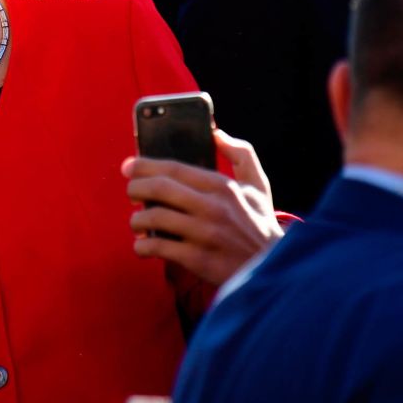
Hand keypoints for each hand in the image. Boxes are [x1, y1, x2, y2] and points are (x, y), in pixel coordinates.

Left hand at [123, 128, 281, 285]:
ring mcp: (205, 234)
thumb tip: (216, 133)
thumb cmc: (260, 224)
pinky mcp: (198, 260)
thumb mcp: (258, 187)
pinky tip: (143, 246)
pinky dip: (142, 246)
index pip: (174, 168)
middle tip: (131, 193)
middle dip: (135, 188)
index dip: (145, 165)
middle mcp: (213, 208)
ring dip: (136, 220)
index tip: (128, 166)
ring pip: (153, 218)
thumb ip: (241, 155)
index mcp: (223, 187)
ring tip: (137, 223)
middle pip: (159, 189)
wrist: (273, 269)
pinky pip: (157, 247)